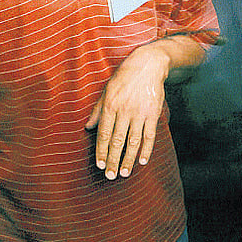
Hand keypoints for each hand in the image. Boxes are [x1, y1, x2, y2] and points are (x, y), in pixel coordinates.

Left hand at [85, 45, 168, 179]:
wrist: (148, 65)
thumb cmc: (124, 77)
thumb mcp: (106, 90)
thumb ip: (97, 110)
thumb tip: (88, 127)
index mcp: (110, 106)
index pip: (104, 134)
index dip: (101, 151)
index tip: (100, 165)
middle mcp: (124, 111)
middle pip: (117, 141)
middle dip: (113, 160)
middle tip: (110, 176)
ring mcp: (140, 113)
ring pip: (133, 141)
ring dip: (128, 159)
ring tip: (124, 173)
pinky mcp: (153, 113)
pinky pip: (149, 135)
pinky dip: (146, 149)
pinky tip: (142, 161)